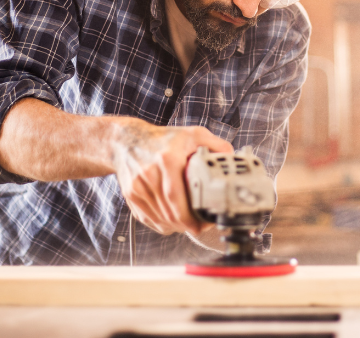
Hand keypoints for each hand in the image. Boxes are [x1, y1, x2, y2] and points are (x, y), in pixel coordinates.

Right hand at [110, 119, 232, 235]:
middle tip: (201, 226)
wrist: (127, 140)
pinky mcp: (130, 195)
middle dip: (187, 225)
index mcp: (167, 159)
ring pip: (159, 219)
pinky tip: (172, 219)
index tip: (204, 222)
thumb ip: (215, 145)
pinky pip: (148, 219)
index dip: (190, 216)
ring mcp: (137, 186)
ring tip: (188, 222)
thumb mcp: (193, 134)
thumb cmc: (163, 138)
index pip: (176, 197)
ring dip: (176, 226)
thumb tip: (232, 158)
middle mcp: (149, 173)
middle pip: (169, 212)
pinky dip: (162, 224)